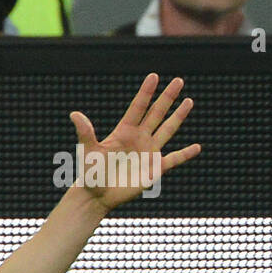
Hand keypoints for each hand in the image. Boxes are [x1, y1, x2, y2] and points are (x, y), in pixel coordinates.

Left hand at [69, 74, 201, 208]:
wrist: (96, 195)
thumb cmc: (89, 173)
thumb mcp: (88, 151)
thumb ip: (85, 132)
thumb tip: (74, 114)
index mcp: (123, 132)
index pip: (137, 107)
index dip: (146, 92)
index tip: (154, 76)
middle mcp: (138, 138)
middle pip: (156, 113)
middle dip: (167, 97)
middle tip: (178, 80)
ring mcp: (148, 152)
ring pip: (167, 130)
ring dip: (178, 116)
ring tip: (188, 101)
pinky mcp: (153, 169)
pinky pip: (173, 159)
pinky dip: (185, 154)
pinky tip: (197, 147)